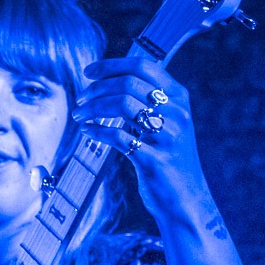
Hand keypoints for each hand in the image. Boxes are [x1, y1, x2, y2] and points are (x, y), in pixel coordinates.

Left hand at [74, 57, 216, 232]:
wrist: (186, 198)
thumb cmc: (169, 158)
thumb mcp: (168, 124)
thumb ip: (148, 103)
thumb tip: (112, 83)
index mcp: (179, 98)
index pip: (143, 67)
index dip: (111, 65)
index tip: (88, 71)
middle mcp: (177, 113)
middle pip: (129, 84)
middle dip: (97, 89)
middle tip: (80, 100)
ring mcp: (167, 136)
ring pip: (123, 105)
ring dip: (93, 108)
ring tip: (78, 115)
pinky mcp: (154, 160)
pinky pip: (118, 137)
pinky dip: (97, 131)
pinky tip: (86, 131)